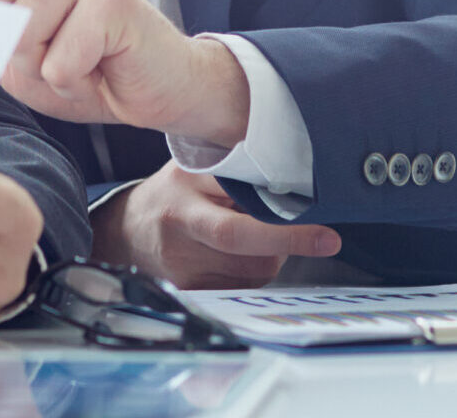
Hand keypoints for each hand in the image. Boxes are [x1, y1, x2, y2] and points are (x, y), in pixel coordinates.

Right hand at [94, 166, 340, 289]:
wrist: (130, 229)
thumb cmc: (176, 190)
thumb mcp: (200, 164)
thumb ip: (238, 169)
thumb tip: (297, 180)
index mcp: (185, 189)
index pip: (239, 223)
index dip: (285, 233)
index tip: (326, 238)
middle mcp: (180, 230)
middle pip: (251, 254)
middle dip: (286, 245)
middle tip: (321, 238)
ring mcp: (181, 267)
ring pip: (253, 272)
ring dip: (269, 255)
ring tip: (253, 232)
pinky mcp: (186, 290)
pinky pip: (241, 287)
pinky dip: (252, 271)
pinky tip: (238, 254)